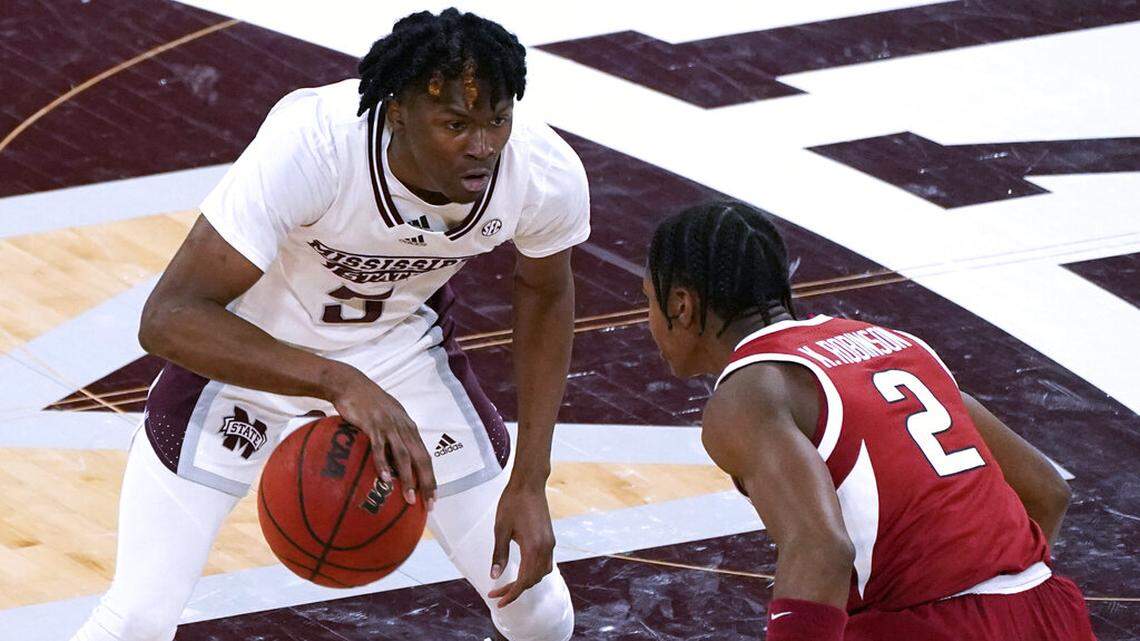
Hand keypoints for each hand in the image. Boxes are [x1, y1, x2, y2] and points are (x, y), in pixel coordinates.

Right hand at [330, 367, 435, 506]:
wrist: (351, 384)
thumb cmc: (369, 403)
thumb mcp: (389, 418)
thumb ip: (396, 435)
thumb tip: (397, 458)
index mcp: (409, 428)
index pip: (425, 456)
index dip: (431, 477)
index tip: (433, 497)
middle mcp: (403, 428)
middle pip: (420, 459)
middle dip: (426, 483)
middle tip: (428, 503)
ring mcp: (389, 426)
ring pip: (403, 456)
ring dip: (408, 479)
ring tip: (409, 498)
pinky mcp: (372, 425)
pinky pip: (380, 448)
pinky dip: (384, 464)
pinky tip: (386, 479)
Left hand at [487, 482, 554, 607]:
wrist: (529, 484)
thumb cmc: (512, 503)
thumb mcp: (500, 529)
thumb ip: (499, 555)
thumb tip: (495, 575)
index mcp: (533, 547)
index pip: (525, 580)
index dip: (512, 594)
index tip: (499, 601)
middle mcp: (546, 548)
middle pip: (534, 579)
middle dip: (517, 589)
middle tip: (497, 593)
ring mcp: (550, 543)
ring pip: (542, 572)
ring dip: (527, 581)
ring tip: (509, 584)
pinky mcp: (549, 538)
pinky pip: (544, 562)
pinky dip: (533, 571)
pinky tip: (521, 569)